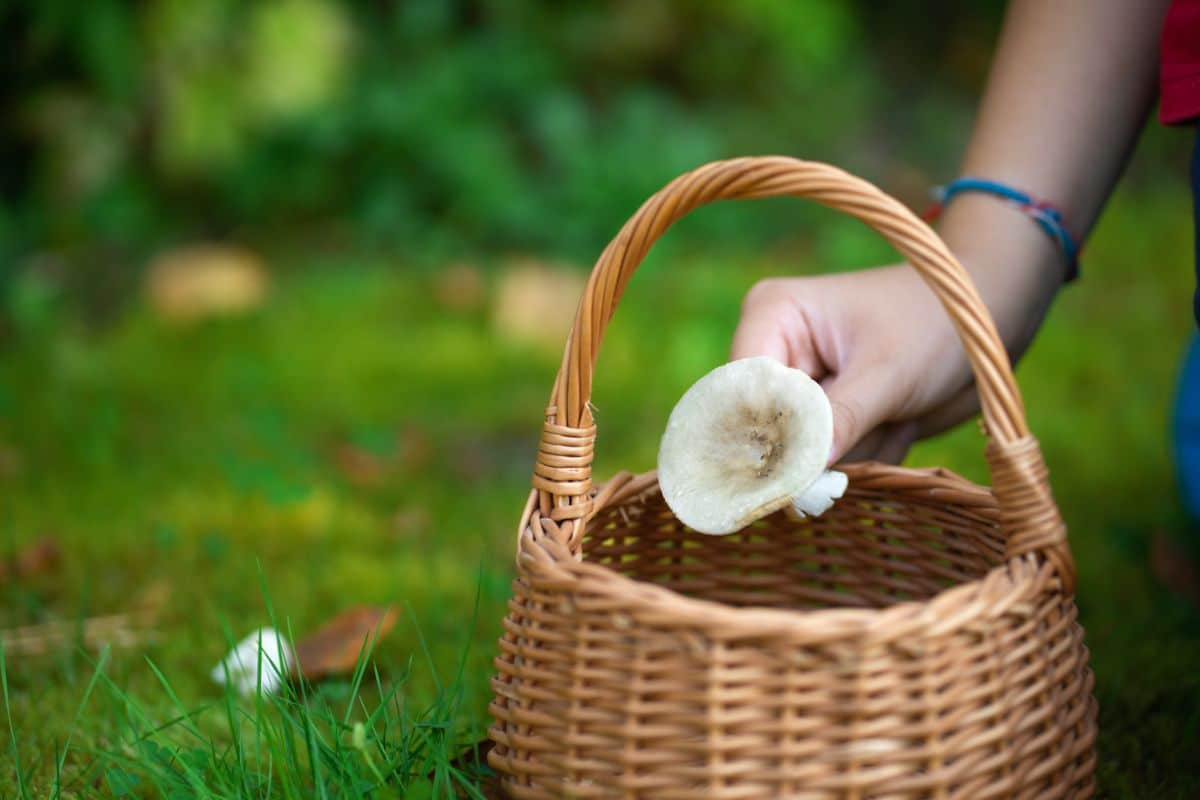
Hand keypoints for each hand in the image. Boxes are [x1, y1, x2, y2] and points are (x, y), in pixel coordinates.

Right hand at [731, 264, 980, 463]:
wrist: (987, 326)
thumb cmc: (937, 325)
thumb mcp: (888, 373)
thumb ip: (836, 422)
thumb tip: (792, 476)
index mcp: (772, 316)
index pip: (742, 391)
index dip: (763, 436)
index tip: (799, 475)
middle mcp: (774, 351)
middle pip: (765, 429)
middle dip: (822, 445)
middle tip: (873, 426)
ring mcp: (798, 387)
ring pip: (798, 453)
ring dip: (853, 450)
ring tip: (895, 415)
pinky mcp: (822, 417)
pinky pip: (825, 461)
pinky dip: (865, 455)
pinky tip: (897, 423)